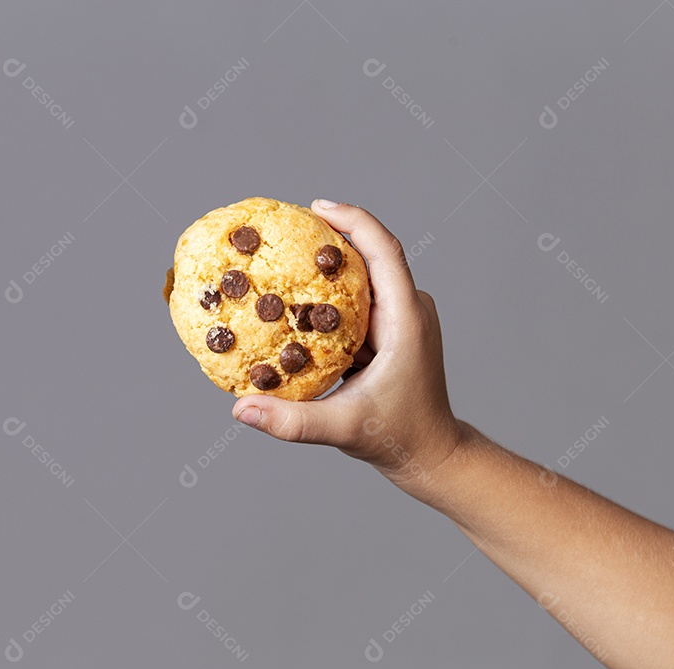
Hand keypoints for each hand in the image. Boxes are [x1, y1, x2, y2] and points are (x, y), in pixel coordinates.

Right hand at [231, 200, 465, 496]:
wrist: (432, 456)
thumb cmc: (398, 439)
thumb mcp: (343, 430)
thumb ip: (292, 421)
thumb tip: (241, 410)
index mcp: (406, 321)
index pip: (384, 252)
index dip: (353, 221)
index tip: (316, 207)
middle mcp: (409, 311)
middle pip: (371, 254)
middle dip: (330, 236)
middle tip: (285, 227)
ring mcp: (403, 319)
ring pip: (365, 276)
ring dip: (328, 264)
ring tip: (285, 254)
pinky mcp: (392, 330)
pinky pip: (360, 299)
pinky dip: (329, 294)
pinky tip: (296, 300)